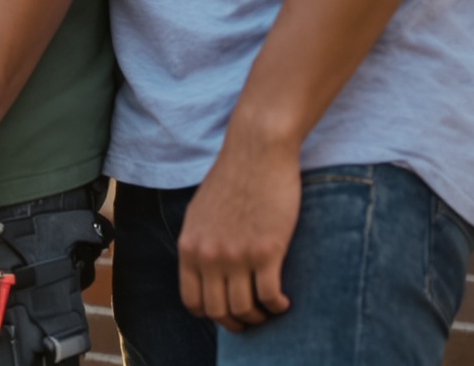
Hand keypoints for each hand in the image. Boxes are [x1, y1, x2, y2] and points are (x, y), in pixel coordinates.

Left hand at [179, 130, 298, 330]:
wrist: (255, 151)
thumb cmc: (231, 178)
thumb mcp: (199, 213)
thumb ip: (200, 243)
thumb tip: (205, 272)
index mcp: (189, 246)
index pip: (192, 301)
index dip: (210, 314)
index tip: (227, 312)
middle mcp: (208, 255)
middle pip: (218, 312)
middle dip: (236, 323)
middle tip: (253, 319)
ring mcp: (236, 255)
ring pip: (245, 309)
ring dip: (260, 317)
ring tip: (270, 310)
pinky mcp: (266, 250)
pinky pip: (270, 297)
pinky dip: (278, 306)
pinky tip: (284, 301)